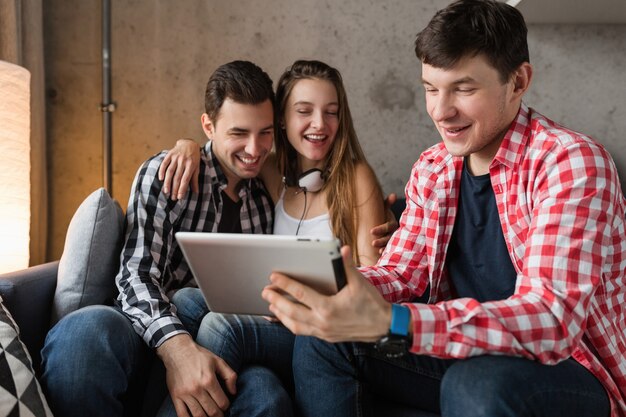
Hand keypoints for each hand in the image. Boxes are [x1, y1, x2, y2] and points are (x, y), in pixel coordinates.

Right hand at [157, 334, 236, 416]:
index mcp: (209, 380)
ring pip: (198, 416)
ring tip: (210, 415)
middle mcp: (197, 388)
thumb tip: (233, 392)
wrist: (178, 350)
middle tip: (219, 413)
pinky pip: (182, 415)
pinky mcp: (175, 396)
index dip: (226, 406)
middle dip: (218, 415)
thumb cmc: (199, 355)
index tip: (225, 405)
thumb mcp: (218, 361)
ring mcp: (185, 394)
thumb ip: (230, 376)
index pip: (222, 402)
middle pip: (212, 411)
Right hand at [158, 139, 200, 200]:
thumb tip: (196, 192)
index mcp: (191, 165)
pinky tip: (160, 179)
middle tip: (173, 198)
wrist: (189, 143)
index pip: (185, 179)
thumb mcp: (197, 167)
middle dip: (175, 188)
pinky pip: (164, 163)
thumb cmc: (194, 158)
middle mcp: (183, 161)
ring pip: (170, 171)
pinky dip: (161, 171)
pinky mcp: (170, 154)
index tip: (180, 197)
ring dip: (167, 182)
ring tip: (166, 191)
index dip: (182, 189)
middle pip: (177, 177)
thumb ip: (195, 179)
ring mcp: (176, 157)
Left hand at [262, 246, 391, 342]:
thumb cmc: (372, 304)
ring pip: (294, 325)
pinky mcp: (326, 337)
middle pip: (291, 312)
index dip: (285, 284)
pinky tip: (287, 318)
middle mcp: (323, 322)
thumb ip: (347, 266)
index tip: (273, 276)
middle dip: (276, 300)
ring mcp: (323, 332)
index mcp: (329, 308)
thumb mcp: (359, 283)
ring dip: (280, 315)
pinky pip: (303, 332)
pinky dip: (292, 324)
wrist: (384, 327)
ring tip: (271, 305)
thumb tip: (342, 249)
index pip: (301, 294)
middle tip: (265, 291)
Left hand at [370, 192, 399, 252]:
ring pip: (389, 244)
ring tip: (377, 250)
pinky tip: (380, 254)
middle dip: (381, 240)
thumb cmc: (382, 215)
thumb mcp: (384, 209)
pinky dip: (385, 252)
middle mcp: (394, 232)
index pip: (388, 226)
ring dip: (384, 247)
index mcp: (392, 223)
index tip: (371, 231)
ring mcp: (393, 240)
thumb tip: (393, 195)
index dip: (380, 229)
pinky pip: (389, 250)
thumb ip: (387, 203)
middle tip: (372, 243)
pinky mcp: (390, 246)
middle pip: (389, 237)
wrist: (381, 222)